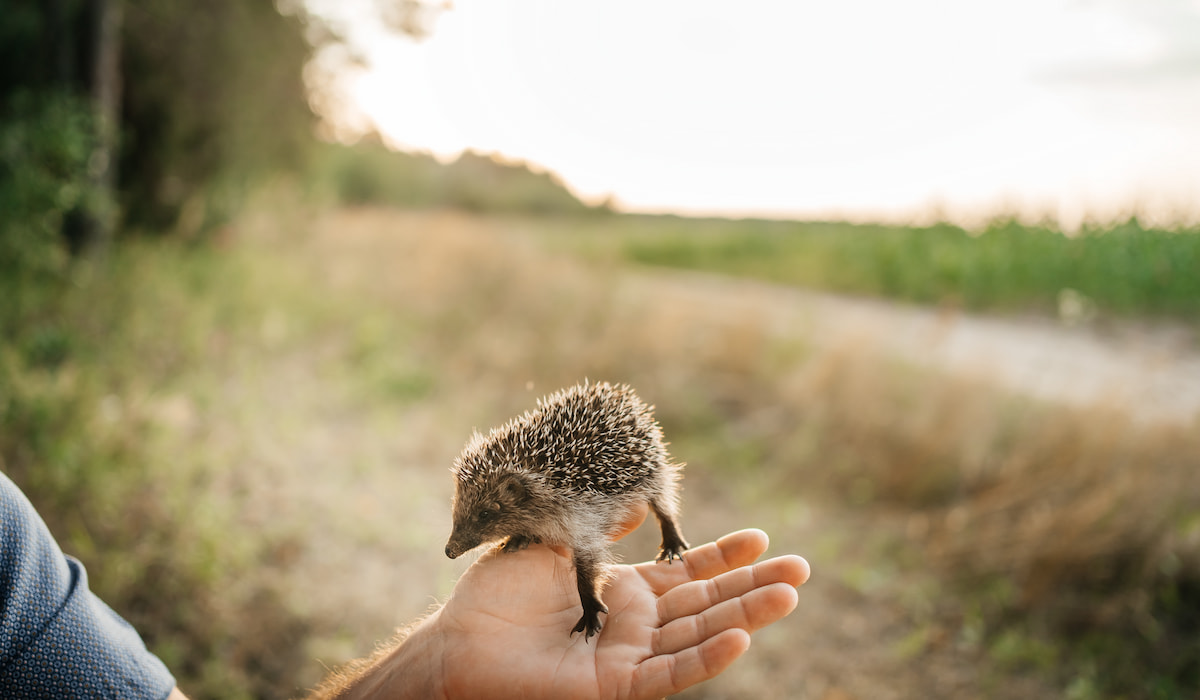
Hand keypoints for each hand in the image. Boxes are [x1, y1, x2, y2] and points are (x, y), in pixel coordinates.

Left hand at [329, 526, 808, 699]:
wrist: (457, 644)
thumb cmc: (495, 597)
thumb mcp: (558, 543)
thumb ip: (602, 527)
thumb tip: (639, 498)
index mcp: (620, 592)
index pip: (685, 576)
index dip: (723, 558)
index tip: (762, 537)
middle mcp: (633, 626)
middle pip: (706, 606)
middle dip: (753, 587)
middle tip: (803, 569)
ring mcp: (629, 658)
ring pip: (700, 637)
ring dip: (746, 616)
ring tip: (790, 594)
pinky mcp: (617, 688)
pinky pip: (670, 675)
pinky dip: (707, 658)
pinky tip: (741, 637)